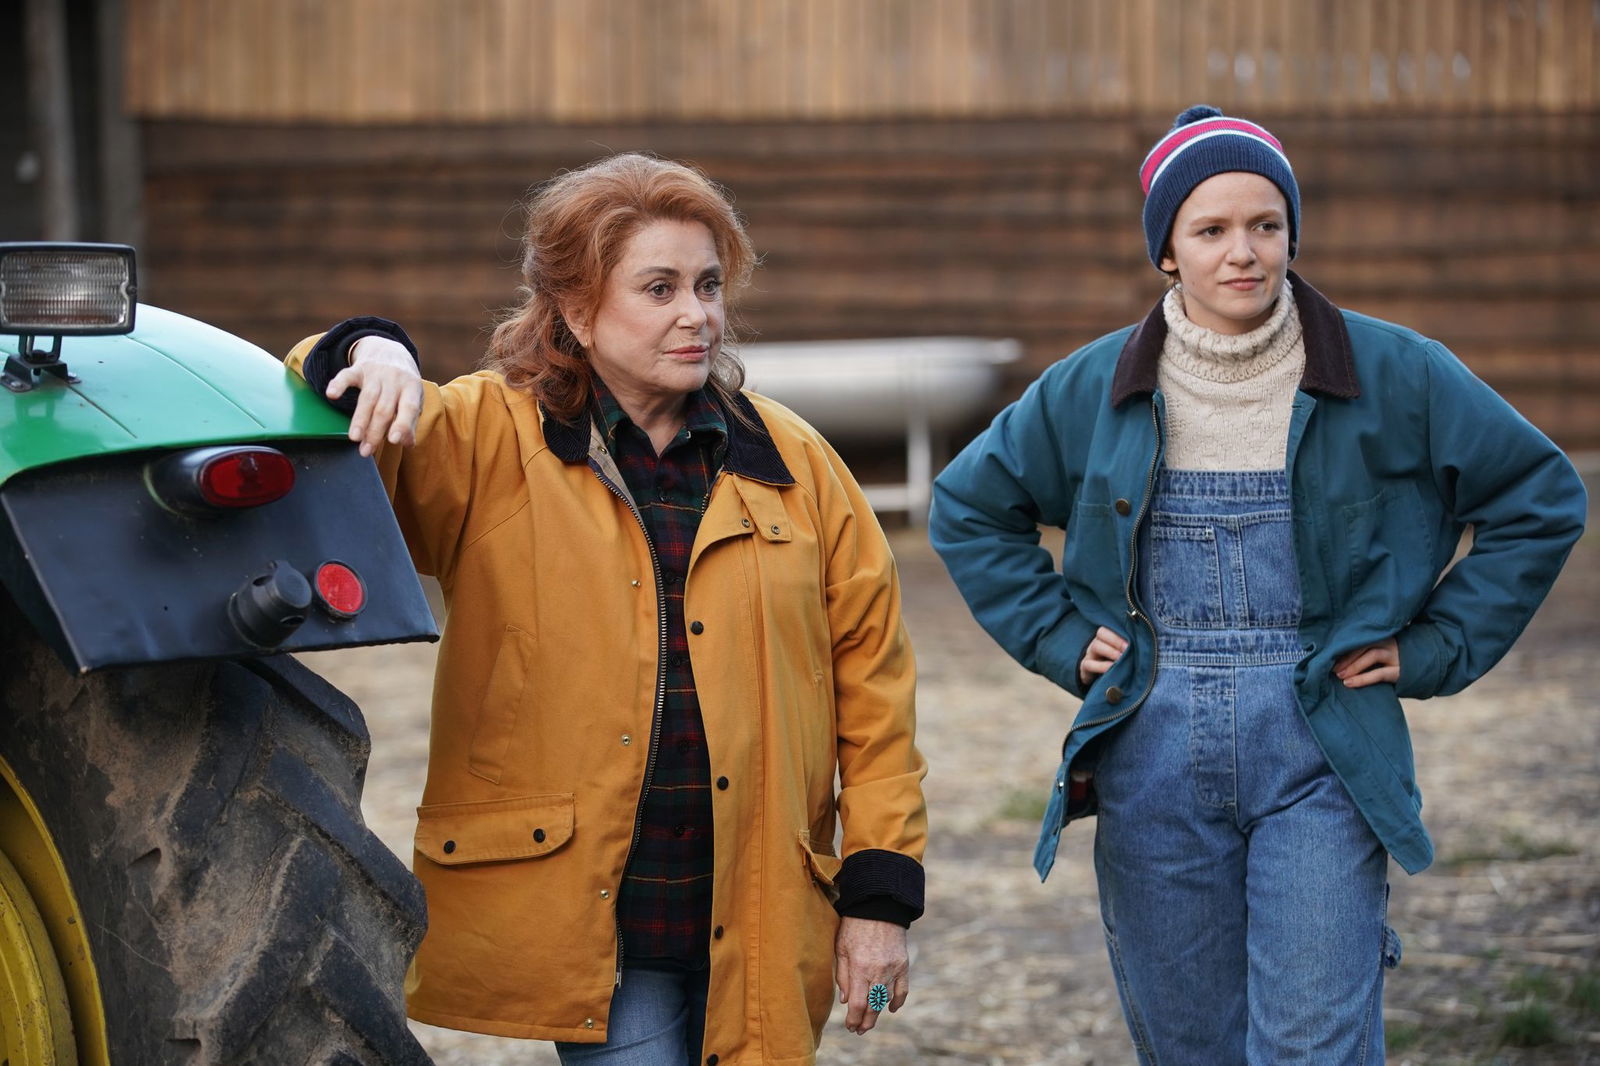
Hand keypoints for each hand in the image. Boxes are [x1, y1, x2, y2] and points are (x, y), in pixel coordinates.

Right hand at [327, 336, 423, 456]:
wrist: (391, 351)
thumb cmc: (403, 386)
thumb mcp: (413, 400)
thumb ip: (409, 422)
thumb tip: (407, 443)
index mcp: (412, 388)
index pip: (409, 407)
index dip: (402, 424)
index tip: (394, 440)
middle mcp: (395, 379)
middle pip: (384, 408)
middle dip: (375, 431)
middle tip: (366, 451)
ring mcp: (376, 373)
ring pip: (367, 398)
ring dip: (360, 419)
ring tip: (354, 438)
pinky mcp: (358, 369)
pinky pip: (347, 375)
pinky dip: (338, 384)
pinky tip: (331, 394)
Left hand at [834, 917, 908, 1034]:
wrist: (879, 907)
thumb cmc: (854, 926)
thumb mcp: (840, 948)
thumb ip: (842, 976)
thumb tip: (845, 1000)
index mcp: (860, 968)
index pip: (857, 1004)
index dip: (853, 1020)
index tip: (849, 1027)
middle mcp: (878, 972)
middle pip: (873, 1007)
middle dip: (865, 1022)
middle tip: (859, 1031)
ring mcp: (893, 969)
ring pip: (886, 1000)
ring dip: (877, 1014)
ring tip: (870, 1022)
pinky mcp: (903, 965)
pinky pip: (903, 990)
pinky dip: (897, 1002)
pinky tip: (890, 1009)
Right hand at [1078, 626, 1127, 688]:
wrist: (1101, 680)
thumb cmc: (1116, 665)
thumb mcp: (1123, 655)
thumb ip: (1130, 649)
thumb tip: (1144, 647)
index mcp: (1107, 637)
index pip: (1111, 627)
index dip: (1120, 633)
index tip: (1131, 643)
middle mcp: (1097, 642)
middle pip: (1102, 632)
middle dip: (1116, 640)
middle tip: (1127, 649)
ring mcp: (1090, 654)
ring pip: (1096, 646)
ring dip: (1110, 652)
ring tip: (1121, 659)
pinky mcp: (1085, 667)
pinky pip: (1089, 664)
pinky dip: (1101, 666)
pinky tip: (1111, 669)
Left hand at [1333, 638, 1399, 687]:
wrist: (1422, 668)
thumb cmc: (1391, 661)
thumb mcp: (1378, 652)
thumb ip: (1362, 652)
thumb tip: (1336, 660)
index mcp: (1380, 636)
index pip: (1358, 638)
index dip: (1342, 646)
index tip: (1327, 655)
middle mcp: (1388, 642)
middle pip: (1363, 644)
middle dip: (1345, 657)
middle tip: (1332, 668)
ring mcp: (1395, 655)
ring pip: (1372, 655)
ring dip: (1353, 666)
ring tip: (1339, 675)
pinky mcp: (1400, 671)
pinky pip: (1379, 673)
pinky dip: (1362, 678)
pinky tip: (1349, 683)